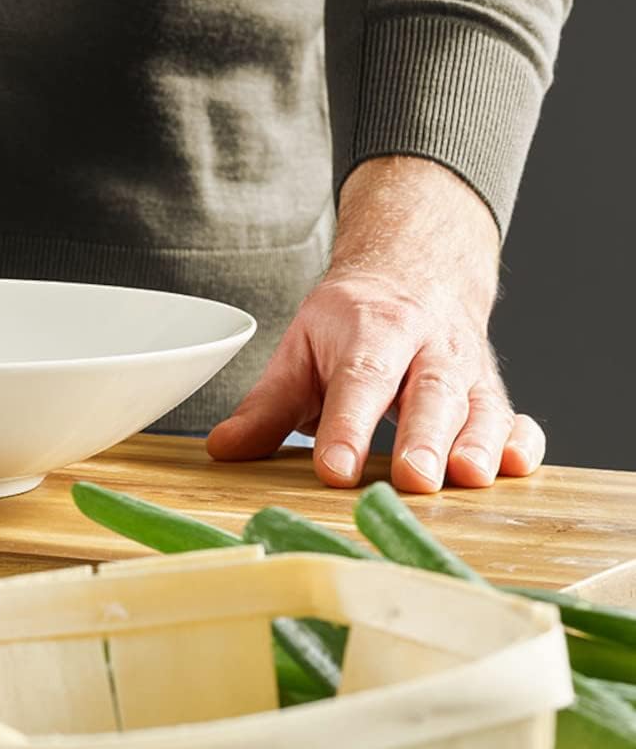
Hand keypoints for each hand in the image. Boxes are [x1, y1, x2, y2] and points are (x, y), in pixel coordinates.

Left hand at [206, 156, 545, 491]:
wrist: (413, 268)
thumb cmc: (350, 322)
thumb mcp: (301, 349)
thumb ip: (266, 406)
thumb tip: (223, 450)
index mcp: (369, 329)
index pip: (358, 379)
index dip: (347, 426)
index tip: (334, 470)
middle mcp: (425, 346)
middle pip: (428, 392)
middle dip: (423, 437)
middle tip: (414, 480)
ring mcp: (466, 370)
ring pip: (480, 406)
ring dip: (478, 444)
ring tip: (467, 478)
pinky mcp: (495, 392)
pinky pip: (518, 416)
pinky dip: (524, 441)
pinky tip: (520, 466)